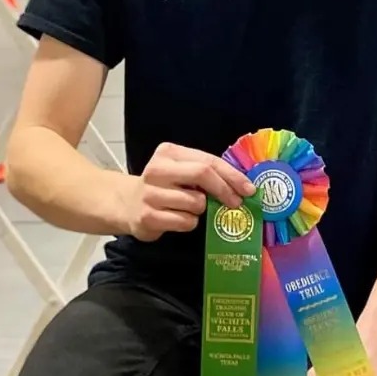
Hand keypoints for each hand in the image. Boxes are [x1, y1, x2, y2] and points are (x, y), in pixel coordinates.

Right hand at [124, 142, 254, 241]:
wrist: (127, 204)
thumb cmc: (164, 187)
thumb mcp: (181, 172)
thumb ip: (206, 173)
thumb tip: (242, 187)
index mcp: (169, 153)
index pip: (208, 161)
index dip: (232, 176)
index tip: (249, 189)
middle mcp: (157, 169)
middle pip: (202, 174)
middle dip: (224, 190)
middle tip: (236, 202)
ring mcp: (150, 193)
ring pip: (196, 203)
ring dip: (202, 209)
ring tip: (190, 208)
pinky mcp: (147, 216)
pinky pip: (185, 222)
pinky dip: (189, 223)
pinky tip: (178, 218)